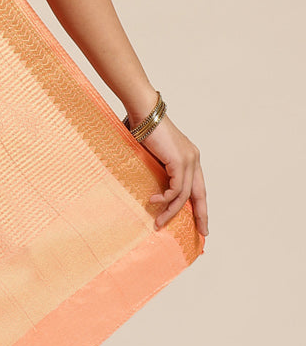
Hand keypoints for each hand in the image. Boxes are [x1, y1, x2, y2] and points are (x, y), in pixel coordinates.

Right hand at [133, 113, 208, 236]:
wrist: (144, 113)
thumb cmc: (143, 129)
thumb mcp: (152, 155)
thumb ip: (157, 169)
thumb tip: (149, 186)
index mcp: (190, 157)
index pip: (198, 187)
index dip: (200, 206)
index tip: (201, 223)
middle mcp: (193, 159)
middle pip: (200, 194)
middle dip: (201, 215)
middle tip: (202, 233)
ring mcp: (189, 160)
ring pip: (186, 195)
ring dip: (171, 212)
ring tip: (158, 223)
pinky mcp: (180, 162)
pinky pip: (176, 189)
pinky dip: (165, 199)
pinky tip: (153, 201)